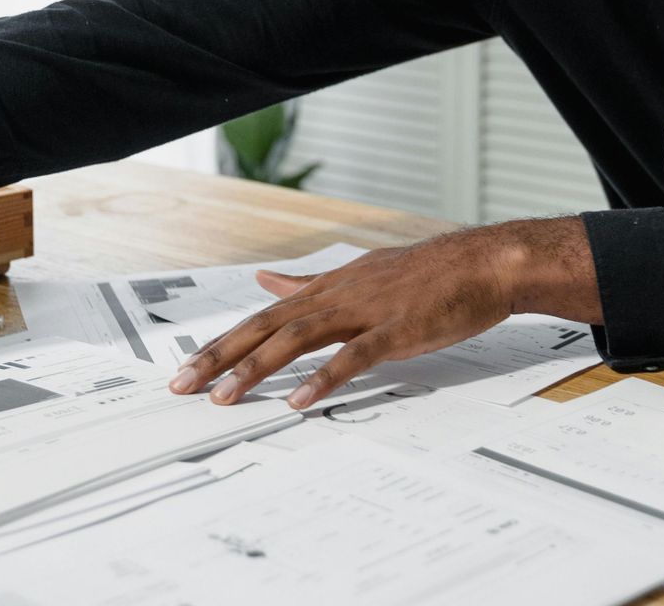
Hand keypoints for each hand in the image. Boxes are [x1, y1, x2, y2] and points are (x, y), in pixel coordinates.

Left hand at [167, 218, 600, 409]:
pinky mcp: (394, 331)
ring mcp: (364, 312)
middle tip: (180, 385)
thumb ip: (310, 283)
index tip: (186, 367)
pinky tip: (297, 400)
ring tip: (223, 398)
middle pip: (266, 326)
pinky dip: (322, 379)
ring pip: (296, 339)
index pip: (263, 316)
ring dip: (256, 369)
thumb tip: (266, 282)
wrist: (483, 263)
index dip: (222, 342)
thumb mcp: (359, 272)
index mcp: (328, 287)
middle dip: (219, 356)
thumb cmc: (427, 274)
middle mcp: (336, 295)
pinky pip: (351, 358)